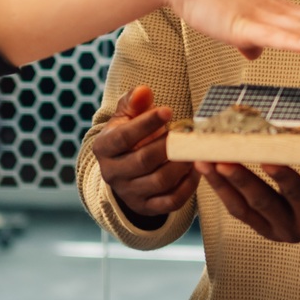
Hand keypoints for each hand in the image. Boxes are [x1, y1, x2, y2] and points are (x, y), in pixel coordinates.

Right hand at [92, 85, 197, 221]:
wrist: (123, 169)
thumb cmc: (128, 135)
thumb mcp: (126, 116)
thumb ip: (134, 102)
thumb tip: (144, 91)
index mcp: (103, 148)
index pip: (123, 137)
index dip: (146, 124)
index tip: (168, 111)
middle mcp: (112, 173)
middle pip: (143, 160)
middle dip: (168, 146)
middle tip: (187, 134)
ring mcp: (129, 193)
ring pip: (159, 182)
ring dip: (180, 165)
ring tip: (193, 150)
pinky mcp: (146, 208)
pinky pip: (171, 202)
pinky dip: (187, 187)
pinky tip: (196, 170)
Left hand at [199, 161, 299, 242]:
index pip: (296, 194)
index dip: (283, 177)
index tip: (268, 158)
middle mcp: (292, 228)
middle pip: (262, 203)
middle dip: (240, 180)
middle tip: (221, 159)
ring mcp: (272, 230)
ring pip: (242, 209)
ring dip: (221, 184)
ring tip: (203, 162)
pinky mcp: (259, 226)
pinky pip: (236, 209)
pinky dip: (221, 189)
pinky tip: (207, 170)